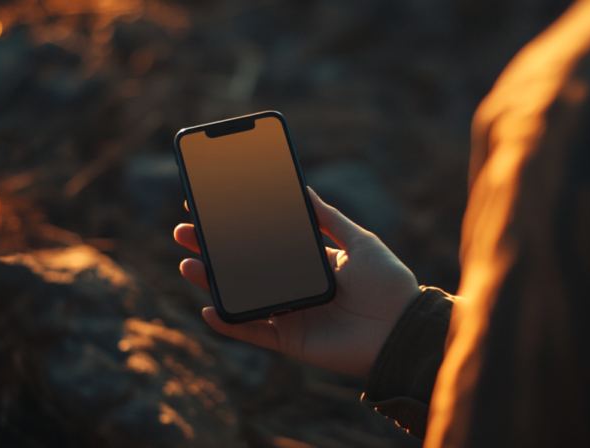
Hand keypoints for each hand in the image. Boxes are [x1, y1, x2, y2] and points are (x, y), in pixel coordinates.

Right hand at [174, 188, 420, 376]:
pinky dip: (229, 324)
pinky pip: (253, 332)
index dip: (239, 228)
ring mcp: (290, 314)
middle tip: (186, 232)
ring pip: (242, 297)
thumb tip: (303, 189)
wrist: (403, 329)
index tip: (213, 209)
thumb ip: (330, 218)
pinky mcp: (290, 340)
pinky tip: (209, 309)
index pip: (266, 242)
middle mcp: (295, 287)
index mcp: (311, 262)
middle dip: (214, 250)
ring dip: (213, 282)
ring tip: (188, 263)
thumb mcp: (360, 241)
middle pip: (246, 268)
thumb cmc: (388, 284)